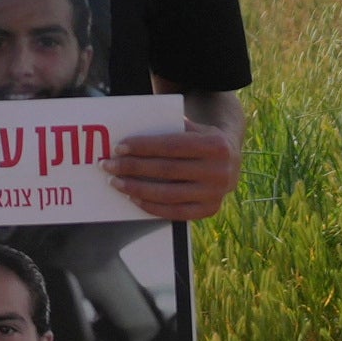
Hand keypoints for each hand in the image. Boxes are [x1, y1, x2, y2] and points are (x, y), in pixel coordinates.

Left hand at [106, 122, 238, 225]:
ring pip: (167, 194)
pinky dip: (151, 206)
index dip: (143, 147)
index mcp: (215, 146)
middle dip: (132, 167)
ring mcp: (215, 194)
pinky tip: (133, 197)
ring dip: (136, 189)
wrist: (232, 161)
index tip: (119, 148)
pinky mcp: (209, 210)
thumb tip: (134, 132)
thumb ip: (172, 127)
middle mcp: (219, 171)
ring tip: (115, 182)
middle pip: (166, 170)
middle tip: (108, 165)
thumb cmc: (203, 141)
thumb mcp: (196, 128)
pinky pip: (175, 212)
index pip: (171, 146)